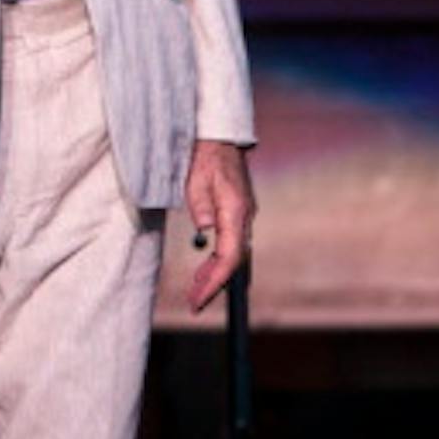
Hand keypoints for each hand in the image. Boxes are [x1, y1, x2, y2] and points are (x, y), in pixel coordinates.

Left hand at [184, 139, 255, 312]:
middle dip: (213, 284)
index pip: (229, 257)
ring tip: (194, 290)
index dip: (215, 282)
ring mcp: (243, 216)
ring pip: (233, 255)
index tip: (199, 298)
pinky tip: (204, 268)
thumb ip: (200, 204)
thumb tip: (205, 230)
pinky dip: (217, 260)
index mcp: (235, 211)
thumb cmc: (204, 154)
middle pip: (233, 261)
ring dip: (215, 274)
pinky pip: (230, 244)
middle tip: (193, 303)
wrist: (219, 136)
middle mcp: (244, 217)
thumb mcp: (195, 177)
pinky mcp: (238, 214)